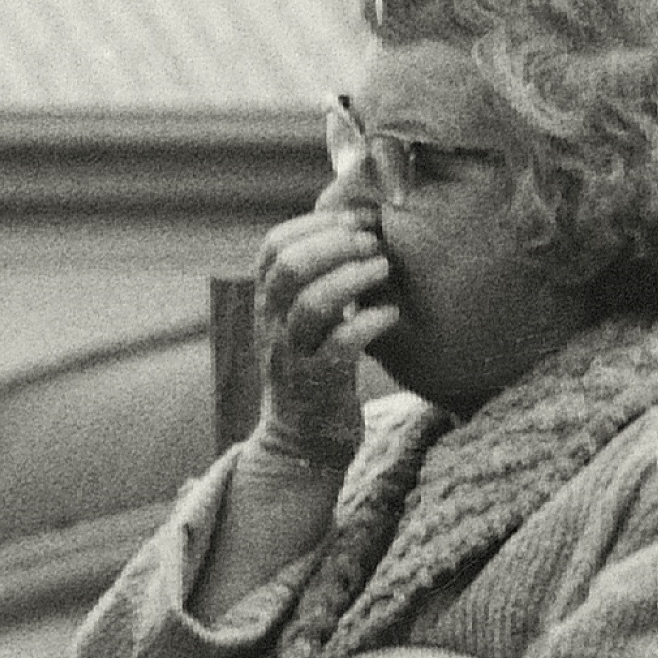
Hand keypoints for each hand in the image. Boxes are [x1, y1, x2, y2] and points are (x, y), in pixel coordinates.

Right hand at [246, 202, 399, 465]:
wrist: (302, 438)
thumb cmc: (316, 365)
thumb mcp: (303, 318)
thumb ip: (316, 276)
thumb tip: (358, 222)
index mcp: (267, 302)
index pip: (274, 245)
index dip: (317, 222)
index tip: (356, 219)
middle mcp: (272, 325)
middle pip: (290, 267)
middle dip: (338, 244)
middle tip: (373, 244)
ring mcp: (293, 355)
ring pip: (312, 302)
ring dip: (355, 277)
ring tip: (383, 270)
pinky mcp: (319, 383)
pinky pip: (342, 345)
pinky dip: (372, 322)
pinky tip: (390, 315)